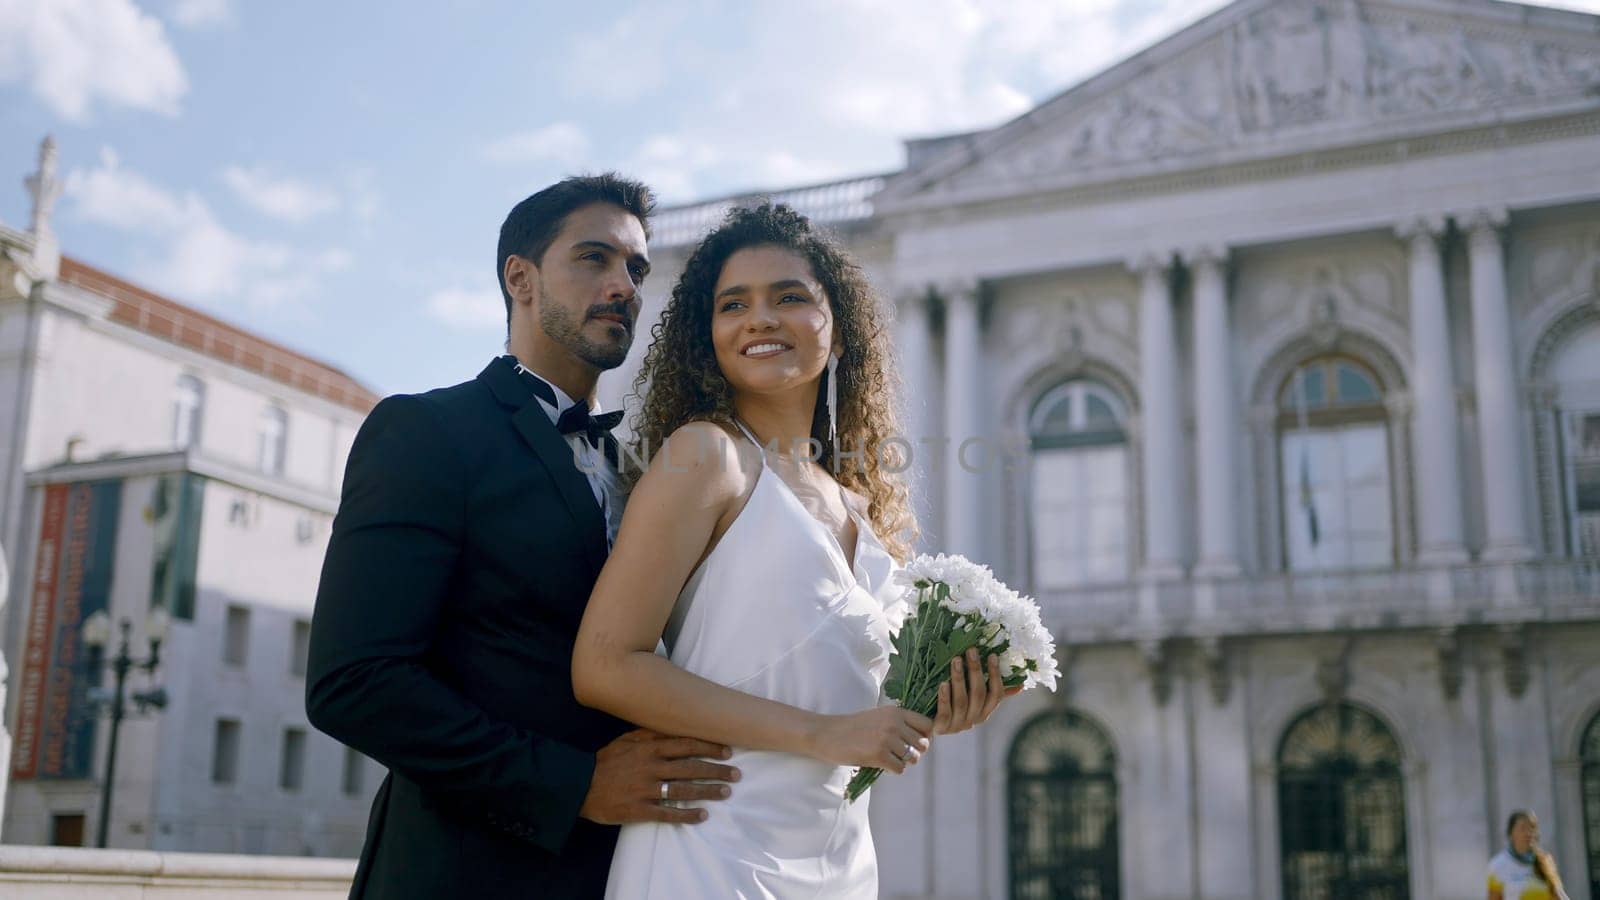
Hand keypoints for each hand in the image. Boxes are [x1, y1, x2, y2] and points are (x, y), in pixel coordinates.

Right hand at [579, 729, 740, 825]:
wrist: (578, 785)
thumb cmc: (606, 760)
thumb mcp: (627, 739)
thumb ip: (650, 733)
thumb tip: (675, 726)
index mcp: (649, 748)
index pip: (686, 745)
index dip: (709, 747)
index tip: (728, 750)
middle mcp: (651, 767)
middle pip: (691, 767)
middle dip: (716, 770)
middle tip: (736, 774)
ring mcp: (646, 789)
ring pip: (684, 790)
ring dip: (708, 791)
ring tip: (725, 792)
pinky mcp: (639, 809)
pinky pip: (668, 813)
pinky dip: (687, 815)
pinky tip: (702, 816)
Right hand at [809, 707, 931, 773]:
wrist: (827, 734)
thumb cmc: (853, 728)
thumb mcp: (879, 716)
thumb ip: (899, 723)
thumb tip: (922, 739)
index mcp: (896, 712)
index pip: (927, 725)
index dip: (924, 736)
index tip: (913, 742)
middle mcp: (894, 723)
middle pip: (923, 744)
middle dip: (915, 752)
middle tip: (899, 754)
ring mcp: (887, 739)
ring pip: (913, 758)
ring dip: (903, 762)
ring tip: (889, 759)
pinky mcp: (879, 755)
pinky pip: (900, 769)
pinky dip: (893, 770)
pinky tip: (881, 765)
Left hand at [932, 649, 1021, 735]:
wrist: (923, 725)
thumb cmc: (951, 704)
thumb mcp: (971, 697)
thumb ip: (993, 691)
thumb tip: (1021, 685)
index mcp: (984, 712)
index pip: (996, 694)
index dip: (995, 675)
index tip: (992, 655)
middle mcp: (974, 720)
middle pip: (979, 694)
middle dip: (975, 671)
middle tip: (971, 650)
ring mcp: (957, 725)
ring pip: (962, 701)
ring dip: (959, 679)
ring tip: (955, 660)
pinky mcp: (941, 728)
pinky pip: (945, 713)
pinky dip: (945, 698)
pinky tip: (943, 684)